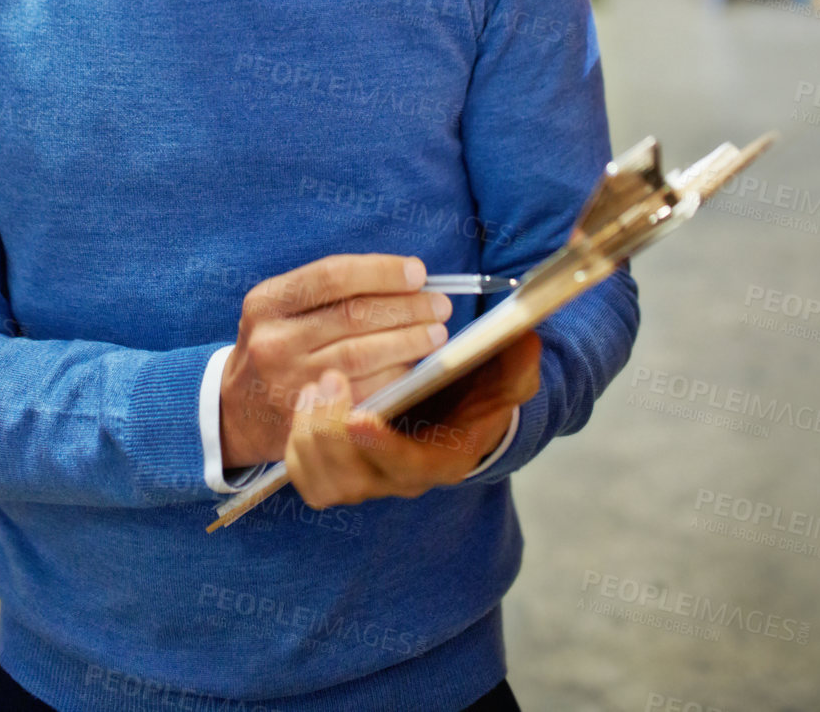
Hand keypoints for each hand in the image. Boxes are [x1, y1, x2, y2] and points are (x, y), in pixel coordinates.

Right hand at [219, 255, 452, 469]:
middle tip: (439, 304)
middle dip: (406, 307)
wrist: (235, 411)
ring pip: (364, 354)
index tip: (417, 272)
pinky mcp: (308, 418)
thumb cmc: (275, 346)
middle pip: (354, 315)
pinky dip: (397, 376)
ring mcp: (290, 381)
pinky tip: (415, 367)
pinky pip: (364, 391)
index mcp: (267, 302)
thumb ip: (329, 292)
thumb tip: (404, 280)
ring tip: (437, 332)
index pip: (333, 276)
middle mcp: (274, 340)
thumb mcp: (281, 309)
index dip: (381, 272)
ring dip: (409, 341)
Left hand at [283, 331, 542, 508]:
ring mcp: (363, 478)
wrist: (451, 410)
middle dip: (333, 430)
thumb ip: (517, 365)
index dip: (383, 447)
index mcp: (442, 460)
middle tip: (330, 376)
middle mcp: (398, 478)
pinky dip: (295, 441)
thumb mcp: (505, 377)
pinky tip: (304, 395)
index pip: (408, 469)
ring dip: (310, 431)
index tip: (360, 417)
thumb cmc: (476, 390)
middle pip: (352, 479)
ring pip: (320, 478)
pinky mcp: (334, 469)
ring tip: (317, 381)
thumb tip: (524, 340)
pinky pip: (303, 472)